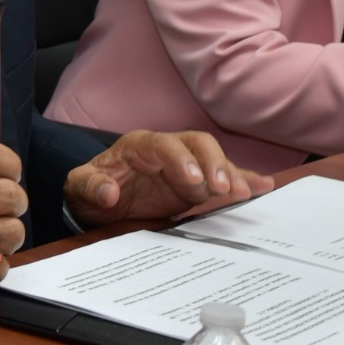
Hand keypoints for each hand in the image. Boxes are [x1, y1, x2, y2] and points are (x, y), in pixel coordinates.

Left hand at [63, 129, 273, 228]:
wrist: (99, 200)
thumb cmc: (92, 188)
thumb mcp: (80, 189)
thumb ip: (90, 187)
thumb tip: (108, 192)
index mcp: (138, 146)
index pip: (163, 144)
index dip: (181, 160)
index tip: (195, 181)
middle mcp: (167, 150)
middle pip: (197, 145)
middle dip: (213, 164)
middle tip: (225, 188)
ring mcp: (185, 166)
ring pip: (214, 160)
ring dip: (231, 174)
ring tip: (246, 192)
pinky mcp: (197, 183)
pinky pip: (223, 177)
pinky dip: (243, 180)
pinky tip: (263, 186)